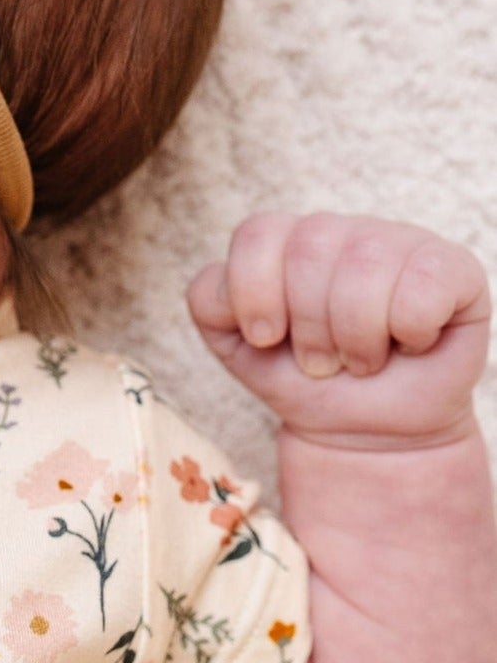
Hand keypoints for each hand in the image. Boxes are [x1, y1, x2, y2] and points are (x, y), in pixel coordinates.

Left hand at [187, 212, 490, 445]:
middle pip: (309, 251)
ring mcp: (396, 241)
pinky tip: (409, 343)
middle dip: (310, 327)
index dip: (255, 294)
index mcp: (284, 239)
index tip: (266, 339)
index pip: (258, 233)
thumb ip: (210, 302)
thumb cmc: (301, 378)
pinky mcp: (452, 267)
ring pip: (364, 266)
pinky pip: (423, 284)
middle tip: (321, 361)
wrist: (366, 431)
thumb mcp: (237, 345)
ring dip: (356, 336)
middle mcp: (339, 230)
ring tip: (360, 360)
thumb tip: (228, 279)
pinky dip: (409, 331)